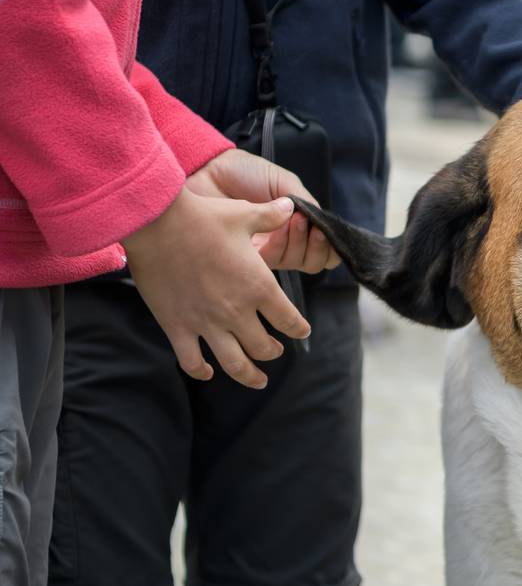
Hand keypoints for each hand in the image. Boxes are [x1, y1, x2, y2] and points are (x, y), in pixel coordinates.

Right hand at [122, 187, 310, 388]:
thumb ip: (271, 216)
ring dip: (250, 376)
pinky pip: (192, 361)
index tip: (302, 331)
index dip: (299, 329)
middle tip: (275, 350)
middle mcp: (236, 310)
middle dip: (273, 352)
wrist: (156, 222)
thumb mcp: (244, 215)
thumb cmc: (203, 217)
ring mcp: (206, 322)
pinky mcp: (177, 326)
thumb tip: (293, 206)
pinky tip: (209, 372)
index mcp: (259, 286)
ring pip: (235, 364)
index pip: (289, 320)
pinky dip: (202, 371)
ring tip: (258, 380)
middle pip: (264, 348)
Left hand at [187, 148, 339, 272]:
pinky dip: (280, 244)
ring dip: (299, 241)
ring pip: (295, 262)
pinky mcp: (244, 257)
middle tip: (312, 225)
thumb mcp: (286, 184)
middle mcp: (281, 242)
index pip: (322, 250)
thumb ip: (308, 205)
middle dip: (318, 245)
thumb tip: (325, 227)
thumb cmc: (245, 173)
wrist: (210, 170)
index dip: (330, 246)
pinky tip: (277, 226)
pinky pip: (272, 261)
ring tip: (294, 219)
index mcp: (294, 226)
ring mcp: (264, 251)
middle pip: (312, 262)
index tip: (327, 230)